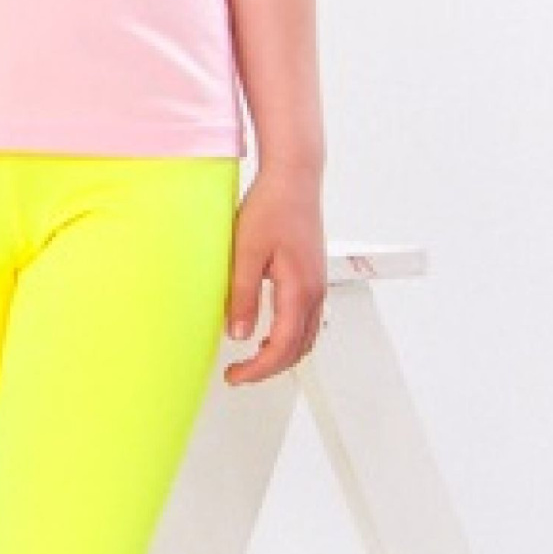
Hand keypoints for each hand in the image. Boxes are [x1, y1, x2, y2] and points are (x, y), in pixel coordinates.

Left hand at [222, 165, 326, 384]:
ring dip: (281, 354)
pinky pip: (307, 321)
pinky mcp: (314, 277)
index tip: (234, 376)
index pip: (282, 347)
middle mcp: (315, 292)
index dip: (258, 369)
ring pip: (306, 337)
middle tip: (238, 374)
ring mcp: (318, 285)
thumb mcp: (246, 252)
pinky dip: (290, 337)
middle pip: (298, 349)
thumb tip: (238, 335)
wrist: (294, 177)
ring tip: (251, 359)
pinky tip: (268, 332)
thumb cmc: (272, 206)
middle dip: (269, 368)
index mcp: (300, 289)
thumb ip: (243, 296)